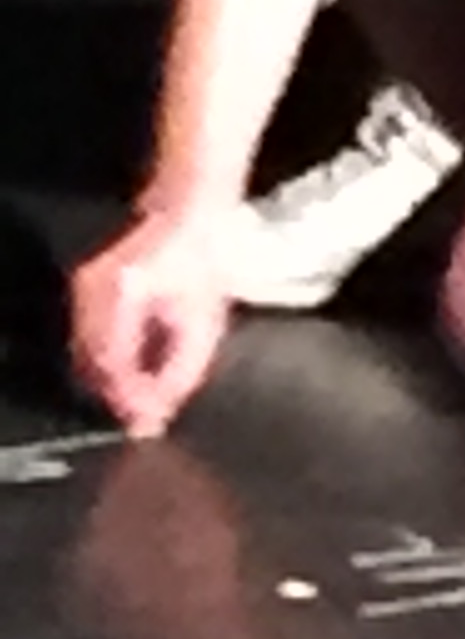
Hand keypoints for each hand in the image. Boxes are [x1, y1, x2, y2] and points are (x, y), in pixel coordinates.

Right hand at [69, 207, 235, 438]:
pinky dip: (111, 364)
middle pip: (93, 365)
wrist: (191, 217)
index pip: (114, 364)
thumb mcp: (205, 322)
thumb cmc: (202, 260)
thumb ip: (182, 370)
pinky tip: (137, 373)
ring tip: (147, 399)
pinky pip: (90, 341)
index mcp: (123, 293)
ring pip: (88, 357)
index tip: (149, 421)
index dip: (130, 399)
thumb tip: (160, 409)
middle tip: (148, 417)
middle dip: (121, 396)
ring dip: (115, 383)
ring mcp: (85, 288)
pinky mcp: (87, 291)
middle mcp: (94, 289)